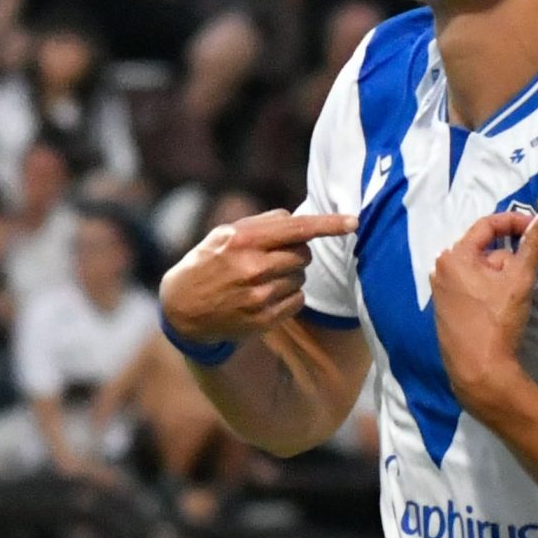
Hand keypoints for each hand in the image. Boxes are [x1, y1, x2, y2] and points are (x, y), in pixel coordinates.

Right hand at [158, 209, 355, 342]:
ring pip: (301, 278)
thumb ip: (262, 224)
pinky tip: (264, 296)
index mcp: (243, 240)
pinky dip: (288, 296)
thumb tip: (296, 219)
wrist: (183, 308)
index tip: (354, 221)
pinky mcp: (265, 318)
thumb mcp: (224, 234)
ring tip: (261, 279)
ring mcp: (260, 295)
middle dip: (296, 253)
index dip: (329, 224)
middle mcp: (253, 267)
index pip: (296, 229)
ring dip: (289, 276)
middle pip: (304, 254)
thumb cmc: (208, 263)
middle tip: (273, 257)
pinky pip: (298, 300)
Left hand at [430, 208, 537, 417]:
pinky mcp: (446, 310)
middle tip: (526, 275)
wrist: (478, 370)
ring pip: (479, 270)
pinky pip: (471, 287)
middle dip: (509, 258)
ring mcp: (441, 291)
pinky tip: (500, 309)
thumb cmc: (497, 322)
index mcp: (454, 256)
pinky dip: (488, 290)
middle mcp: (441, 269)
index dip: (515, 222)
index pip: (488, 225)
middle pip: (484, 249)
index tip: (537, 229)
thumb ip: (535, 245)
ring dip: (500, 276)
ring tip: (514, 297)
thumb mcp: (520, 280)